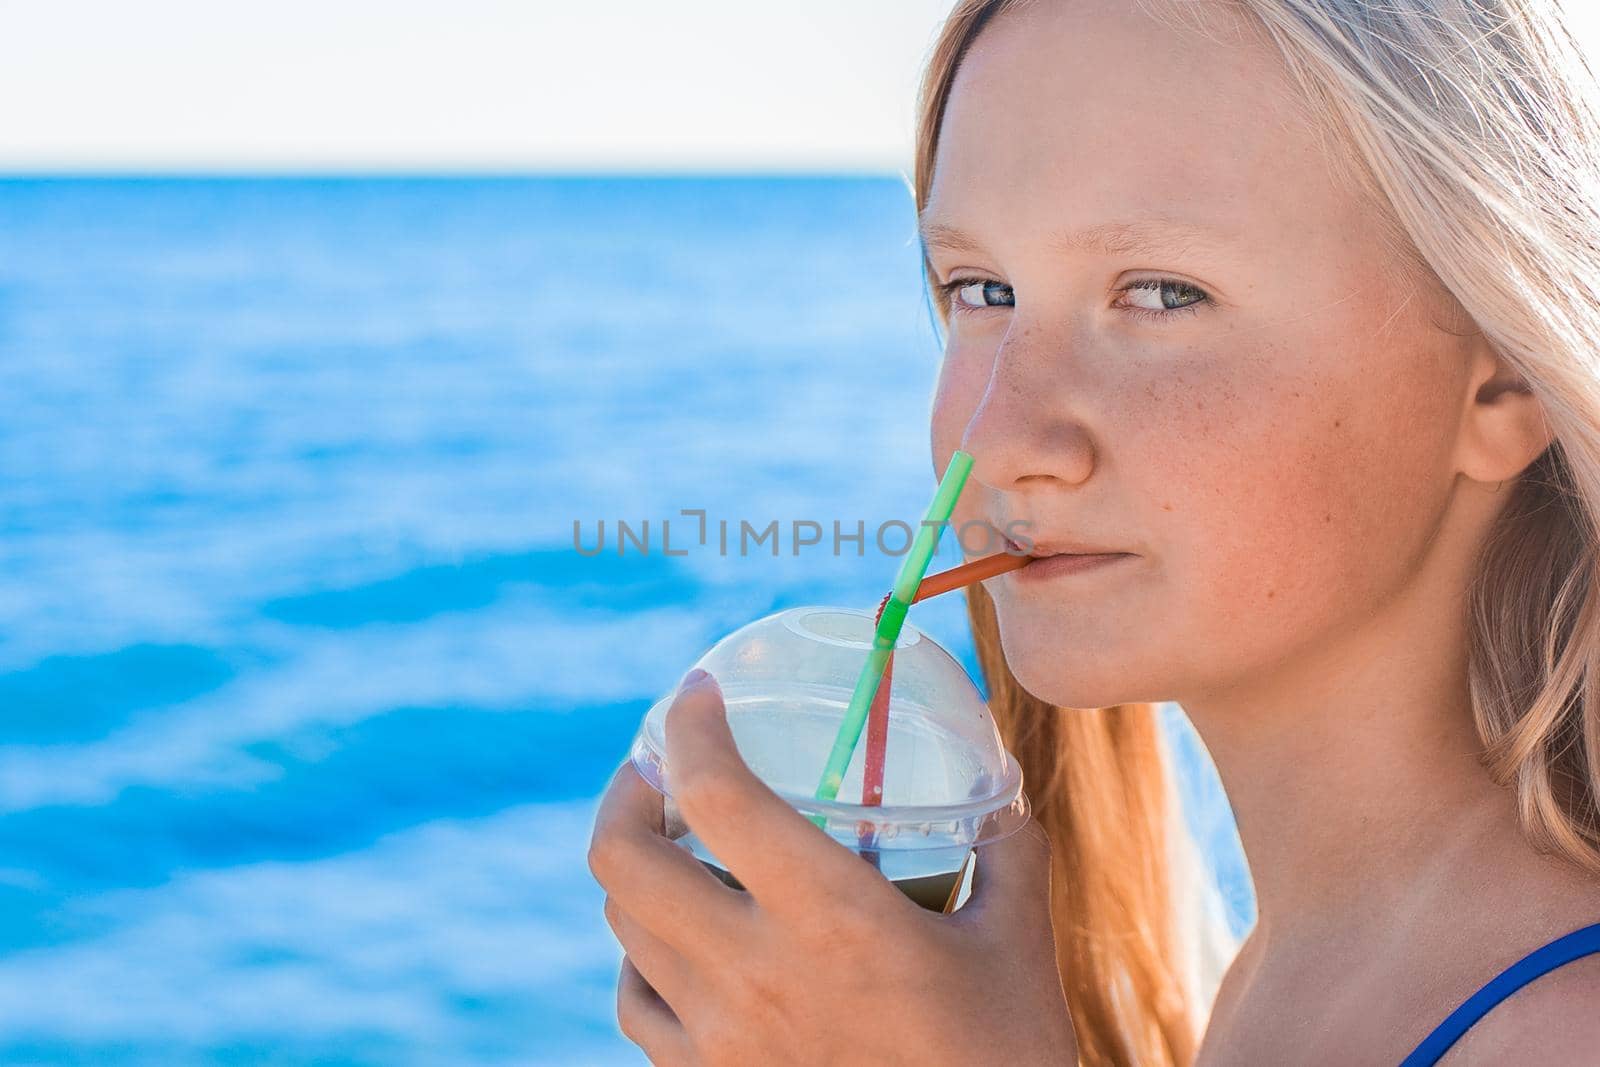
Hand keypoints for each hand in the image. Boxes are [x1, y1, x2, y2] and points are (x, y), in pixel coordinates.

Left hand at [588, 668, 1077, 1065]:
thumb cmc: (1004, 1058)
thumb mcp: (1017, 942)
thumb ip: (1008, 851)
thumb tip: (1001, 797)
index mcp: (828, 918)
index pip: (717, 793)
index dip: (691, 727)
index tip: (697, 694)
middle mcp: (750, 973)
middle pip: (622, 859)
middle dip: (628, 794)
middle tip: (662, 773)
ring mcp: (716, 1039)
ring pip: (625, 928)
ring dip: (640, 874)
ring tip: (680, 852)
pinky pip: (637, 1004)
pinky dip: (645, 959)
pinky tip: (682, 948)